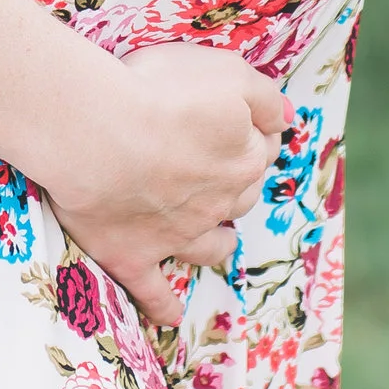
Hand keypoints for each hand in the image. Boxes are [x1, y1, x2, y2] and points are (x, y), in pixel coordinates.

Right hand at [38, 44, 288, 328]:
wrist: (100, 132)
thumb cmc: (160, 91)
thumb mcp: (226, 72)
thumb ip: (265, 96)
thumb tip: (288, 119)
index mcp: (244, 158)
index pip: (261, 146)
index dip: (249, 132)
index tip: (234, 123)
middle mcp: (218, 202)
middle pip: (239, 196)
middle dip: (236, 186)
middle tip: (217, 170)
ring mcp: (177, 234)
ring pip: (211, 245)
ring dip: (218, 243)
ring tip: (220, 241)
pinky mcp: (133, 256)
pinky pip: (153, 290)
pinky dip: (163, 304)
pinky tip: (169, 316)